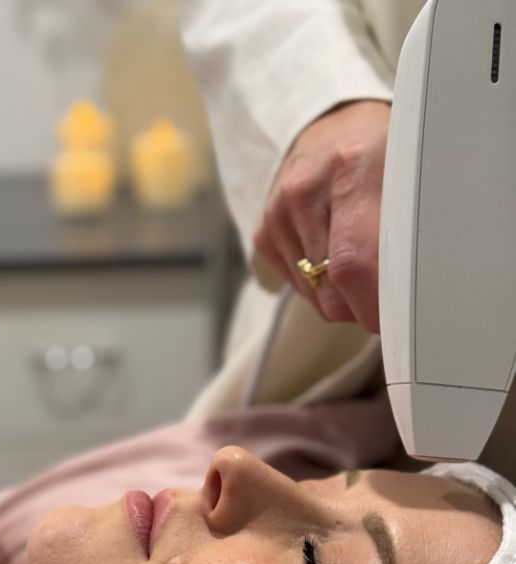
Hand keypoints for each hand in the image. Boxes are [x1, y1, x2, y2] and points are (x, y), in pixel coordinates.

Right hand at [253, 100, 390, 333]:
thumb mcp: (408, 173)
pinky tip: (332, 249)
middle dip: (363, 303)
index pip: (353, 263)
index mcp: (352, 166)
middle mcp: (305, 189)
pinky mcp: (264, 234)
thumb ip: (410, 228)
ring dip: (343, 293)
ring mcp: (278, 213)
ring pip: (317, 298)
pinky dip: (321, 284)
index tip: (395, 320)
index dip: (373, 305)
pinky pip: (300, 288)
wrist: (332, 127)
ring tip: (358, 253)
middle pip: (332, 292)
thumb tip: (415, 295)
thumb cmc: (380, 155)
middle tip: (386, 280)